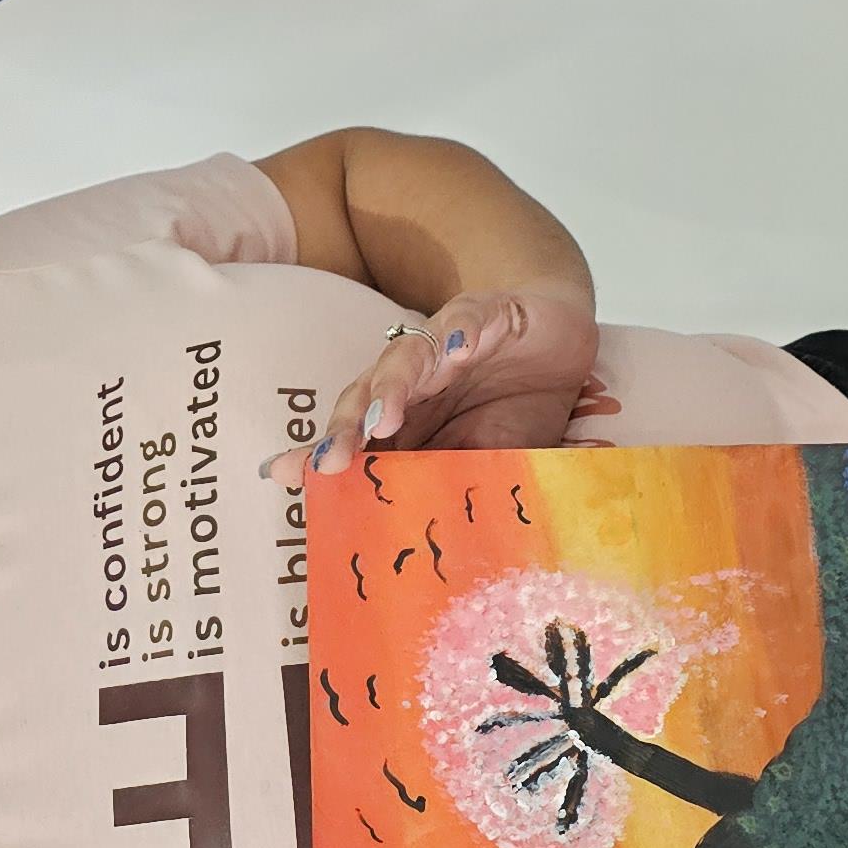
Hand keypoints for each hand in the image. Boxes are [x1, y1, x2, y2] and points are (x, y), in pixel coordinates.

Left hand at [258, 283, 614, 481]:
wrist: (563, 347)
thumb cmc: (516, 407)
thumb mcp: (484, 456)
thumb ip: (449, 480)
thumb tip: (424, 535)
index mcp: (408, 415)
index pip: (358, 436)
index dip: (324, 452)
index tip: (284, 475)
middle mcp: (415, 377)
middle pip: (365, 395)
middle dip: (346, 426)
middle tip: (330, 459)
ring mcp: (445, 342)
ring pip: (406, 358)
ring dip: (392, 386)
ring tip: (382, 416)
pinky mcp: (486, 313)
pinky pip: (467, 319)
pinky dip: (462, 332)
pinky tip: (460, 349)